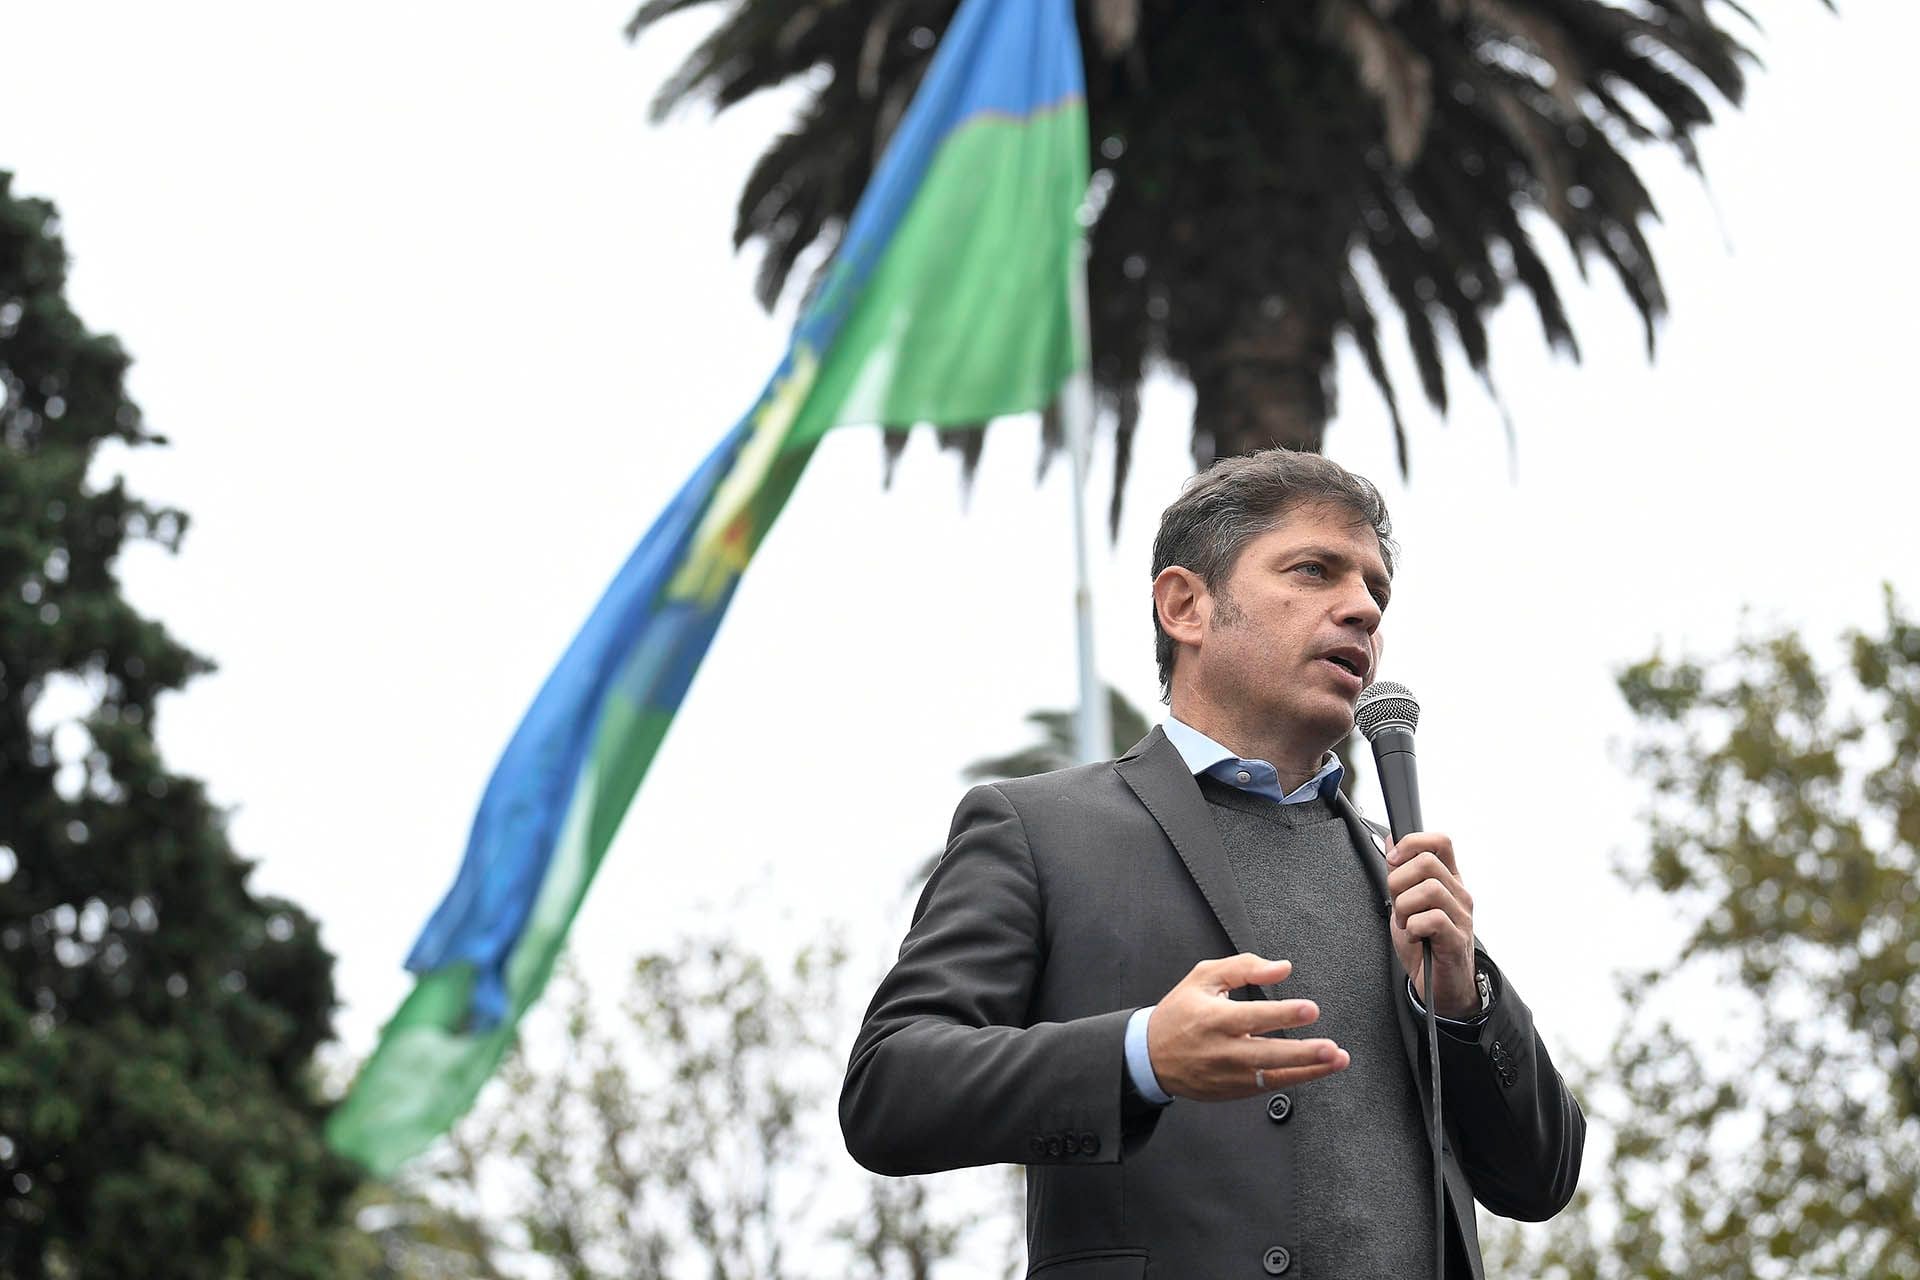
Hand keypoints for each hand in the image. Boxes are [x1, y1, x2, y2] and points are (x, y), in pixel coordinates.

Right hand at [1146, 954, 1349, 1100]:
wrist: (1150, 1056)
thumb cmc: (1180, 1012)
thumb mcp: (1203, 977)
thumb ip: (1243, 967)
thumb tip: (1282, 968)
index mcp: (1212, 1019)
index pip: (1253, 1016)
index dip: (1283, 1014)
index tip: (1311, 1010)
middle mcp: (1221, 1050)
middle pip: (1267, 1054)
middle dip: (1302, 1053)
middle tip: (1331, 1048)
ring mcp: (1228, 1076)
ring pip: (1274, 1076)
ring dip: (1309, 1070)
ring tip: (1337, 1060)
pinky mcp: (1233, 1091)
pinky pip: (1268, 1088)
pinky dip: (1294, 1079)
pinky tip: (1317, 1071)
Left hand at [1385, 832, 1476, 1016]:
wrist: (1440, 986)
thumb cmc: (1424, 944)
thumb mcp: (1406, 904)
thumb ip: (1400, 874)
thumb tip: (1391, 841)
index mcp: (1448, 880)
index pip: (1440, 842)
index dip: (1412, 843)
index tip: (1392, 861)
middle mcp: (1459, 894)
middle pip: (1427, 862)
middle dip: (1399, 881)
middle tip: (1398, 904)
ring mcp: (1461, 916)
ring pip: (1429, 889)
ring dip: (1405, 907)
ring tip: (1406, 923)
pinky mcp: (1457, 940)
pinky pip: (1432, 919)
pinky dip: (1414, 927)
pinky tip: (1415, 937)